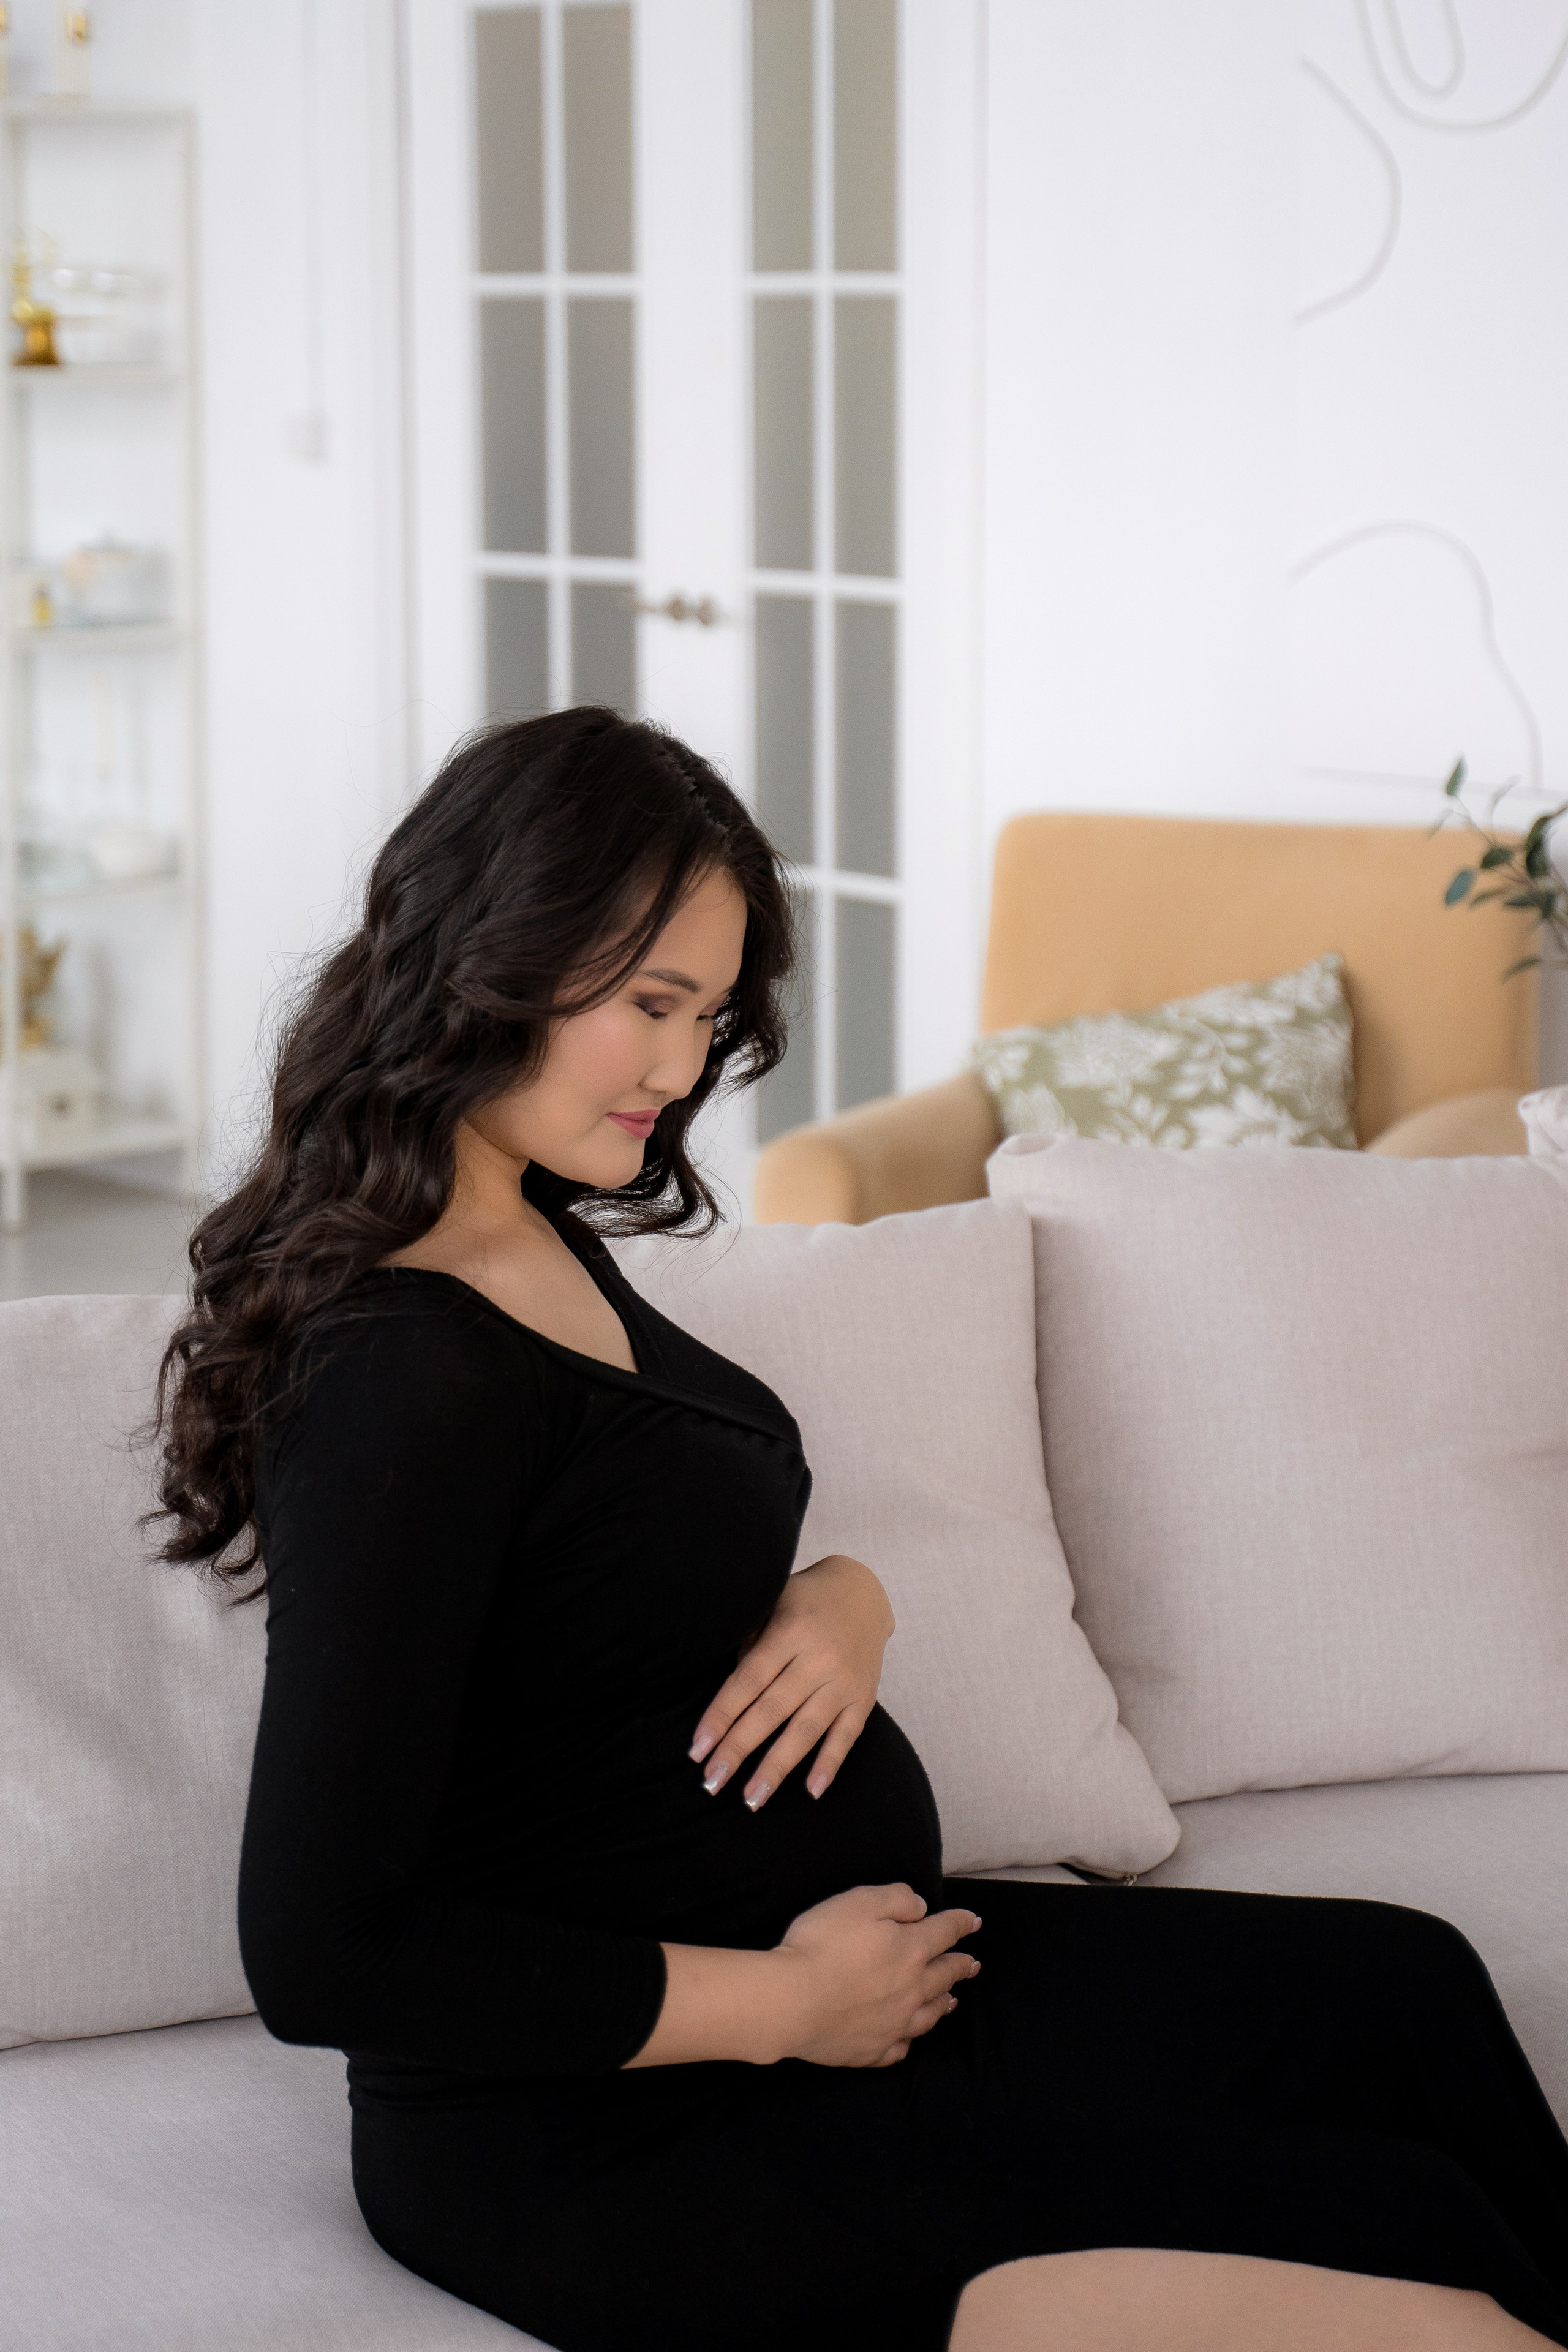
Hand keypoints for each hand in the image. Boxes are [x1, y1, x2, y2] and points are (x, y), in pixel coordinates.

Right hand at [622, 1886, 980, 2071]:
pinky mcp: (871, 2049)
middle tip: (973, 1965)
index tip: (973, 1922)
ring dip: (944, 2003)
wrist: (791, 2001)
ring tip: (953, 2001)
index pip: (944, 1932)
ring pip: (929, 2014)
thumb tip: (920, 1907)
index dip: (960, 1924)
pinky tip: (909, 2036)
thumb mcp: (859, 1901)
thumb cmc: (821, 1944)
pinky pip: (900, 2047)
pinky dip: (909, 2039)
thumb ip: (896, 1899)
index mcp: (910, 1949)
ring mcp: (893, 2024)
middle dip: (960, 1966)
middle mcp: (911, 1989)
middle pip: (943, 1976)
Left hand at [689, 1553, 894, 1810]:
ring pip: (806, 1730)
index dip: (721, 1716)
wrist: (865, 1590)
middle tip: (712, 1782)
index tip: (697, 1749)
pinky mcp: (864, 1697)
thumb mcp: (773, 1603)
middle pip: (771, 1711)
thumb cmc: (805, 1598)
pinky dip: (830, 1763)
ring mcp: (844, 1680)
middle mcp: (818, 1658)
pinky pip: (847, 1735)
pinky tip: (811, 1790)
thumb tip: (728, 1699)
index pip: (747, 1682)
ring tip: (752, 1798)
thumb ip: (751, 1644)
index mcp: (789, 1632)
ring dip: (777, 1767)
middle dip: (738, 1749)